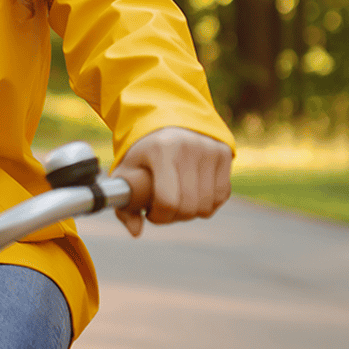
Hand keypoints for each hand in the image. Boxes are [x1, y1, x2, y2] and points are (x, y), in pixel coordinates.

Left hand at [109, 127, 231, 237]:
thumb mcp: (127, 172)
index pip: (168, 201)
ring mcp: (209, 149)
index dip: (160, 216)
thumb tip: (136, 232)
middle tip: (163, 208)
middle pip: (190, 207)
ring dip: (192, 212)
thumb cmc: (143, 151)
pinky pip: (222, 196)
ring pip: (208, 206)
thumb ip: (125, 205)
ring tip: (177, 199)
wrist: (167, 117)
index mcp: (161, 150)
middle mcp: (189, 147)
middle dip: (174, 216)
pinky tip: (193, 193)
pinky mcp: (224, 153)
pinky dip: (208, 203)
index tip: (150, 211)